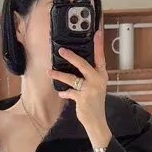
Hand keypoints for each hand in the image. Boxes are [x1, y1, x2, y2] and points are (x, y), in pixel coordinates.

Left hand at [47, 28, 111, 148]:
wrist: (97, 120)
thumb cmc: (95, 103)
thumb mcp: (96, 87)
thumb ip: (89, 76)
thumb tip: (74, 65)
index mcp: (101, 75)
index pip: (100, 56)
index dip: (99, 44)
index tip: (98, 31)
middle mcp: (97, 80)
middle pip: (83, 64)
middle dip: (71, 56)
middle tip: (61, 50)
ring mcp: (90, 89)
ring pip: (72, 78)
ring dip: (59, 74)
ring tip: (50, 72)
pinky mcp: (82, 98)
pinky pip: (69, 92)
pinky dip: (64, 92)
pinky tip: (61, 93)